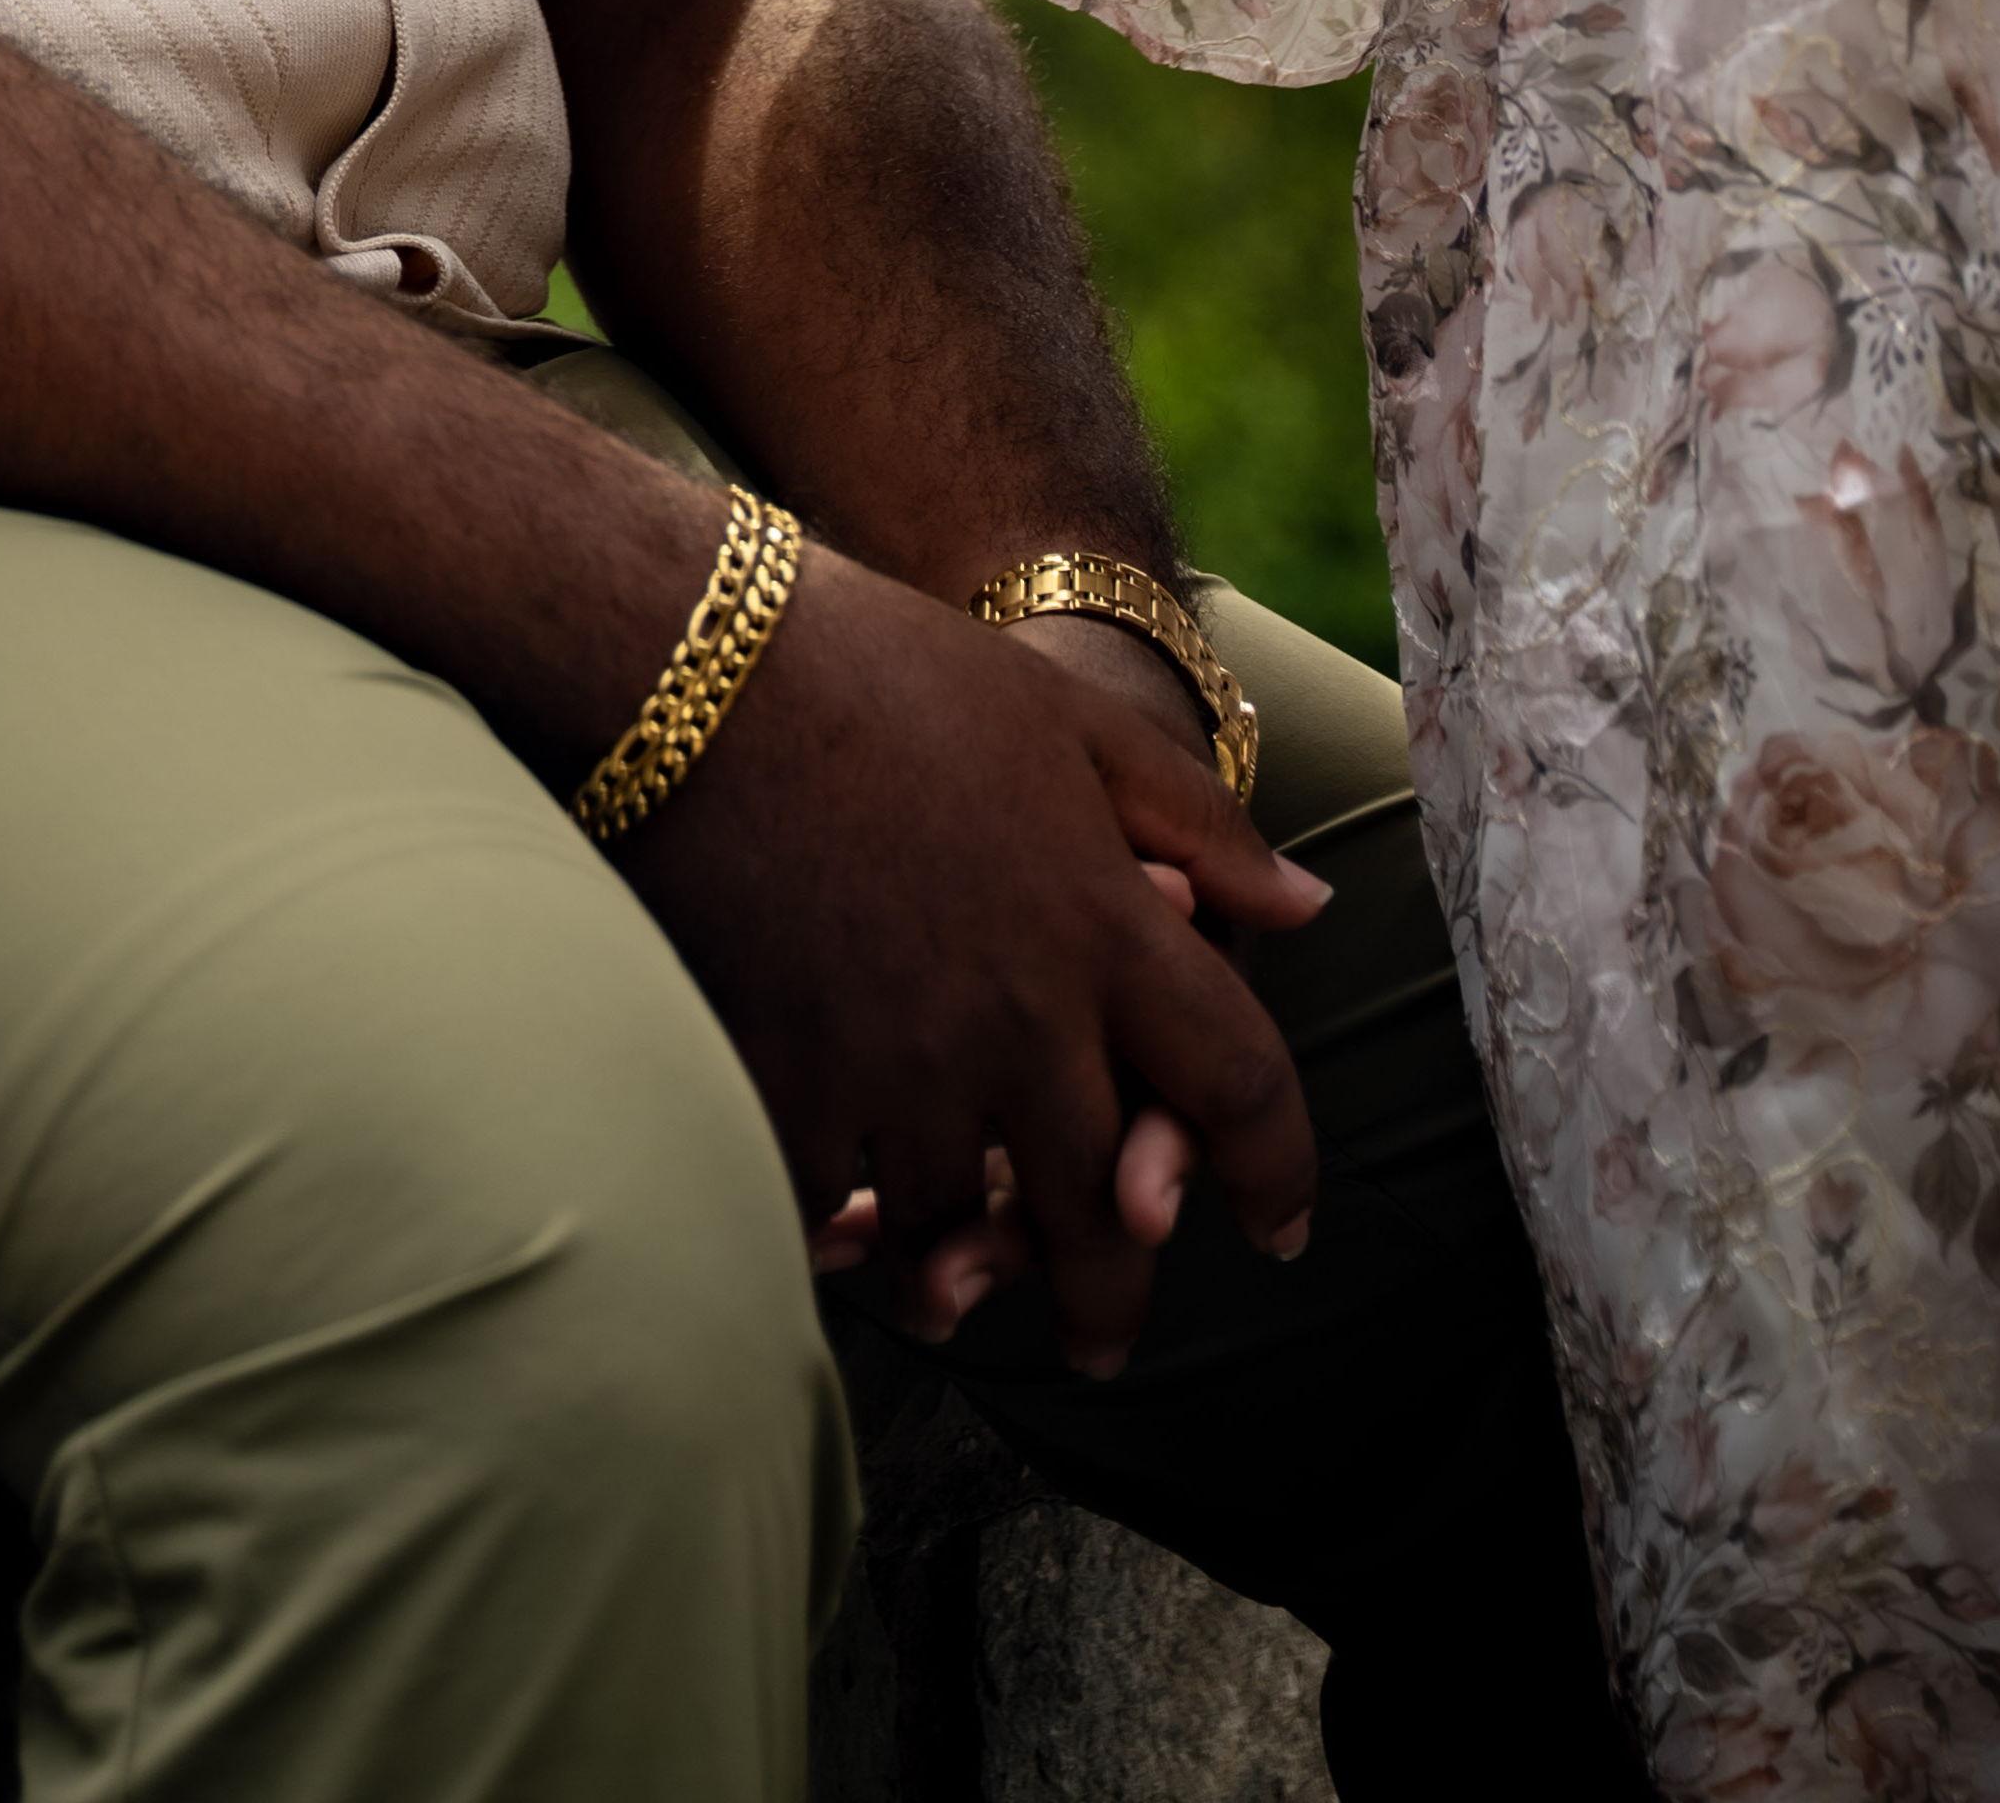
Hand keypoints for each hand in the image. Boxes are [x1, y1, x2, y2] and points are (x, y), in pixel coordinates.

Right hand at [616, 548, 1324, 1381]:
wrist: (694, 664)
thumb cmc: (889, 671)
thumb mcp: (1070, 722)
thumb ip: (1200, 825)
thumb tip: (1305, 911)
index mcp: (1105, 927)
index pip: (1237, 1084)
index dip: (1276, 1169)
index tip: (1281, 1227)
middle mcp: (1019, 1018)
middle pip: (1104, 1212)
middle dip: (1111, 1292)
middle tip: (1101, 1336)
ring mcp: (900, 1062)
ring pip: (961, 1228)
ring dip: (968, 1276)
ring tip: (958, 1297)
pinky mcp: (787, 1080)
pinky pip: (832, 1211)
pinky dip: (839, 1236)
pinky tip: (837, 1241)